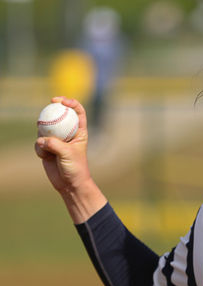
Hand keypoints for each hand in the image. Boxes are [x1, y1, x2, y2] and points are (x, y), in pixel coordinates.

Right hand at [34, 96, 105, 222]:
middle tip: (50, 103)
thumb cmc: (75, 168)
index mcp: (80, 132)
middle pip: (60, 116)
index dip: (71, 103)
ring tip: (48, 147)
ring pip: (45, 130)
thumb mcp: (68, 154)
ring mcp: (57, 140)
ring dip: (44, 135)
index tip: (61, 101)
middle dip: (53, 108)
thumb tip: (41, 139)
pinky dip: (39, 149)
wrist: (69, 184)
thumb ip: (55, 144)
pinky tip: (45, 157)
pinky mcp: (47, 148)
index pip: (78, 112)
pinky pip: (38, 143)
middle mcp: (68, 134)